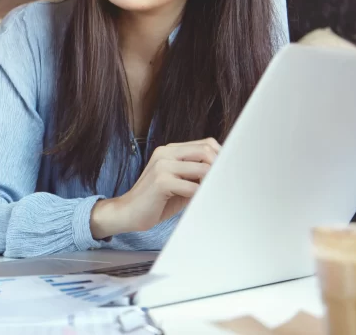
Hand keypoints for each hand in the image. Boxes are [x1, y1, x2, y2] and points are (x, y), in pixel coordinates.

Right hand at [90, 138, 219, 238]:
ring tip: (213, 194)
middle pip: (206, 151)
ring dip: (211, 183)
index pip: (205, 143)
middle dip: (220, 168)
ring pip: (202, 168)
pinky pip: (192, 187)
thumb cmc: (156, 200)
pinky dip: (200, 196)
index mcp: (169, 150)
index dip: (221, 157)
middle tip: (223, 185)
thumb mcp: (179, 182)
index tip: (227, 173)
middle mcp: (165, 153)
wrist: (128, 212)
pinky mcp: (161, 182)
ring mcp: (162, 166)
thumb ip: (196, 174)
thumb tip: (224, 173)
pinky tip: (198, 202)